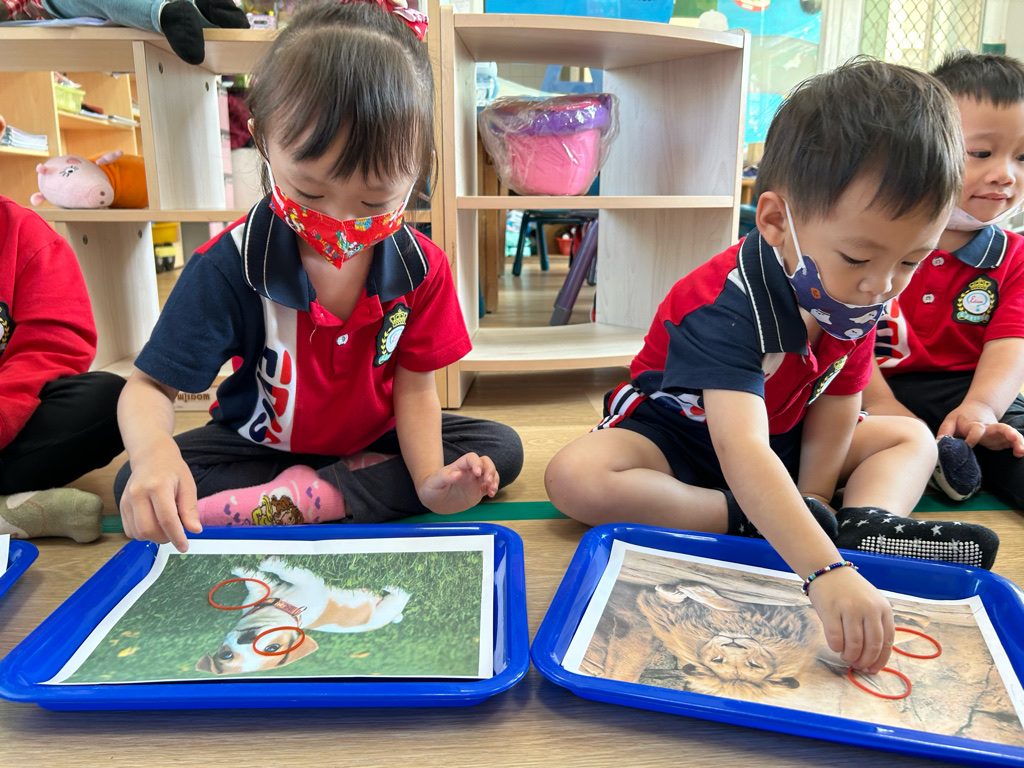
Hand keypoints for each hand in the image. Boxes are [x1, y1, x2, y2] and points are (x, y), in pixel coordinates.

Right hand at [119, 437, 200, 552]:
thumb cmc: (172, 470)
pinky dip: (142, 533)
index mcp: (158, 487)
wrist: (151, 456)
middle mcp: (138, 494)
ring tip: (165, 526)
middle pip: (148, 529)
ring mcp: (126, 500)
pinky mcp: (121, 506)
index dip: (177, 536)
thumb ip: (190, 509)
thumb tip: (195, 530)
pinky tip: (153, 523)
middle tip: (175, 533)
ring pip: (137, 533)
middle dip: (164, 538)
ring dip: (153, 537)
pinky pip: (129, 530)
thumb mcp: (188, 485)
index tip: (184, 546)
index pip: (166, 519)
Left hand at [416, 452, 498, 515]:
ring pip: (490, 473)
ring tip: (492, 490)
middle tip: (488, 481)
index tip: (477, 473)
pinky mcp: (478, 492)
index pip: (471, 458)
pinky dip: (494, 488)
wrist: (434, 501)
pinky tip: (491, 494)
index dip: (476, 463)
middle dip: (490, 469)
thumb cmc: (431, 488)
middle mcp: (469, 472)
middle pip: (485, 462)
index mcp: (459, 466)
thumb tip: (457, 474)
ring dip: (495, 479)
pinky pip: (490, 487)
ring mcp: (474, 481)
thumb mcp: (433, 483)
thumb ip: (444, 477)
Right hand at [806, 566, 893, 673]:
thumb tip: (873, 658)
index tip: (872, 669)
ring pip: (854, 645)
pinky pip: (835, 638)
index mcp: (883, 608)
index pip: (887, 641)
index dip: (880, 660)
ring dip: (849, 656)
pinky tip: (835, 646)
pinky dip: (836, 647)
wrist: (828, 571)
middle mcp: (869, 608)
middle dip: (864, 661)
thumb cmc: (850, 591)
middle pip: (872, 645)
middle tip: (857, 665)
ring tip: (845, 655)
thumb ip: (875, 625)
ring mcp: (850, 608)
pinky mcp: (831, 610)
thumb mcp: (871, 603)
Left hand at [938, 402, 1023, 455]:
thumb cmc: (962, 417)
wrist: (978, 408)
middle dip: (1007, 433)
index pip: (976, 430)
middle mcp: (989, 429)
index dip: (972, 437)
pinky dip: (1017, 446)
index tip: (968, 445)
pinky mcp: (1001, 440)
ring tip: (1021, 450)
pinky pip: (1011, 442)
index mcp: (974, 424)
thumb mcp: (950, 420)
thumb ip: (945, 431)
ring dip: (1016, 442)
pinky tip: (1020, 453)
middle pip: (999, 429)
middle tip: (1013, 437)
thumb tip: (939, 443)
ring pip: (1009, 436)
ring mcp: (997, 434)